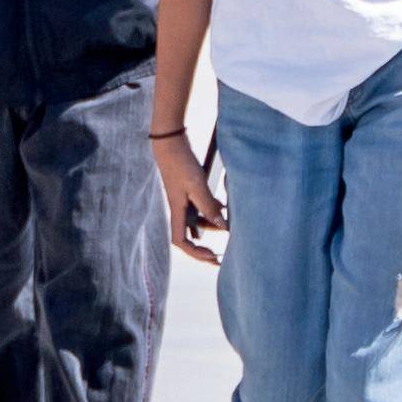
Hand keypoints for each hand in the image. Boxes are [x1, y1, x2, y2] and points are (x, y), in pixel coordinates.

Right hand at [153, 129, 225, 261]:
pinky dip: (213, 211)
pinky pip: (201, 207)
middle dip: (204, 248)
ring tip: (230, 229)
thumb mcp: (197, 185)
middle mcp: (180, 210)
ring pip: (199, 221)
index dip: (194, 253)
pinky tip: (225, 209)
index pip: (181, 242)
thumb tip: (222, 225)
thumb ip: (208, 205)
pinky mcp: (189, 191)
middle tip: (221, 256)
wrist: (171, 144)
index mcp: (178, 212)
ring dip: (212, 226)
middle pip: (190, 237)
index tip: (211, 257)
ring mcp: (184, 201)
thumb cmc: (181, 164)